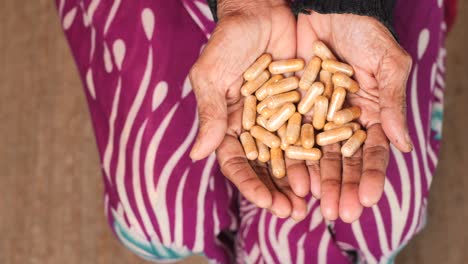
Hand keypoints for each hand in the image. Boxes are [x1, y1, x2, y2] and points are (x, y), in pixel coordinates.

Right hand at [189, 0, 308, 219]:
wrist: (261, 9)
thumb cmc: (228, 40)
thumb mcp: (212, 75)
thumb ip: (210, 114)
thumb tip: (197, 155)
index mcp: (230, 124)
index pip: (237, 163)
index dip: (250, 184)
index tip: (266, 202)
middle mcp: (256, 127)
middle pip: (266, 167)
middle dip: (278, 191)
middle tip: (294, 213)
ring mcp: (281, 118)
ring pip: (291, 156)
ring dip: (301, 180)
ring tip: (314, 202)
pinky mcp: (303, 106)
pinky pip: (313, 133)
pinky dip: (319, 153)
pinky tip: (329, 170)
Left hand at [296, 12, 412, 221]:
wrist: (325, 7)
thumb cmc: (363, 31)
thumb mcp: (386, 64)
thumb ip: (392, 104)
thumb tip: (405, 146)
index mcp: (370, 114)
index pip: (372, 152)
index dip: (371, 176)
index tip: (368, 200)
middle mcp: (342, 121)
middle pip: (344, 161)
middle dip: (343, 186)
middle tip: (340, 213)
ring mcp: (315, 117)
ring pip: (317, 155)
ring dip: (318, 181)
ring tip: (316, 205)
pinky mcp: (291, 109)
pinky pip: (290, 137)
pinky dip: (292, 159)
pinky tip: (292, 180)